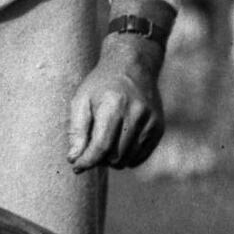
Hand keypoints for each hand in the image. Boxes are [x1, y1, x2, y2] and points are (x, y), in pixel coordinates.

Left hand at [66, 33, 166, 172]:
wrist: (132, 67)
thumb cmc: (100, 85)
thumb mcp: (81, 100)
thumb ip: (77, 131)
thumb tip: (75, 160)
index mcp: (114, 105)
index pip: (101, 146)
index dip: (87, 161)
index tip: (77, 166)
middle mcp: (136, 114)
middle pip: (115, 156)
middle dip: (99, 159)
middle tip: (91, 148)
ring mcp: (151, 122)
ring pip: (127, 160)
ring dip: (112, 159)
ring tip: (104, 143)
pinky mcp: (158, 128)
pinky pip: (140, 157)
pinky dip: (127, 157)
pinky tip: (119, 143)